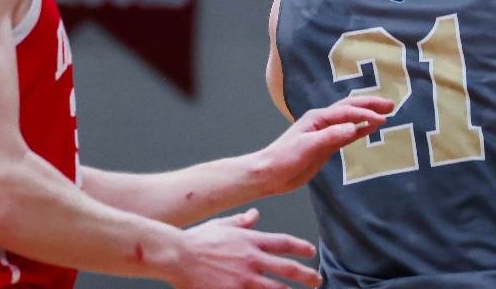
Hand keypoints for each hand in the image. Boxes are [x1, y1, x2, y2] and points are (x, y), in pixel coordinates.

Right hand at [171, 209, 321, 288]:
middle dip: (306, 275)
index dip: (301, 248)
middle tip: (317, 280)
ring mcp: (244, 279)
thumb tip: (254, 214)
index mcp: (251, 241)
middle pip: (287, 269)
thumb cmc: (196, 240)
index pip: (284, 243)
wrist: (178, 255)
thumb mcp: (222, 225)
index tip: (311, 252)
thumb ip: (241, 222)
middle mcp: (252, 259)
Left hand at [253, 97, 394, 193]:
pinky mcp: (326, 145)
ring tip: (385, 113)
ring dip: (367, 114)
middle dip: (370, 105)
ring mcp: (325, 132)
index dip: (365, 114)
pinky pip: (347, 134)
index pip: (347, 112)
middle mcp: (323, 121)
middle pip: (350, 108)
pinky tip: (370, 129)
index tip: (382, 119)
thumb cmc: (284, 158)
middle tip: (391, 105)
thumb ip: (331, 136)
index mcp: (318, 118)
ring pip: (350, 118)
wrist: (270, 174)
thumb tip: (355, 127)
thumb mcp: (308, 147)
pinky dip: (360, 129)